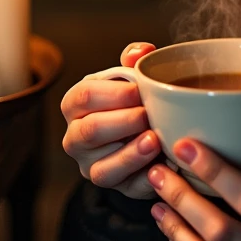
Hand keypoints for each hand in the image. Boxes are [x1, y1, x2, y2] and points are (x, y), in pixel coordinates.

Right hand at [60, 42, 160, 198]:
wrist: (146, 131)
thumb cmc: (134, 99)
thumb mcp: (132, 76)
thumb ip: (135, 59)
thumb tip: (142, 52)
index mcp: (76, 105)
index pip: (84, 97)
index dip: (113, 93)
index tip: (139, 90)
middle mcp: (76, 138)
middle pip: (90, 132)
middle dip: (122, 122)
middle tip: (149, 115)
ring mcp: (92, 166)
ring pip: (102, 168)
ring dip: (131, 155)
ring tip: (154, 140)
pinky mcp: (115, 187)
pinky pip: (127, 187)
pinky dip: (147, 177)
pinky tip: (164, 164)